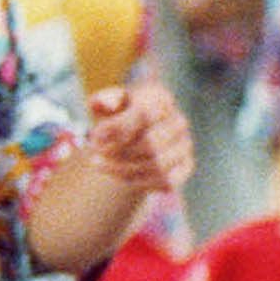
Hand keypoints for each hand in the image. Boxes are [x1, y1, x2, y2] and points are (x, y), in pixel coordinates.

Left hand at [84, 80, 190, 197]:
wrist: (134, 134)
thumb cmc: (117, 116)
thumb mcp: (105, 105)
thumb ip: (102, 100)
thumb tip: (106, 105)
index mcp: (160, 98)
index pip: (143, 116)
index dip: (117, 129)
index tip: (94, 137)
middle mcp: (178, 121)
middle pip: (151, 144)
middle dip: (118, 153)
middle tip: (93, 156)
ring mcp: (185, 144)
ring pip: (157, 165)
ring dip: (123, 169)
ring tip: (99, 165)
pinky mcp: (186, 166)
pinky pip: (166, 181)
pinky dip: (139, 182)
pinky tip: (117, 176)